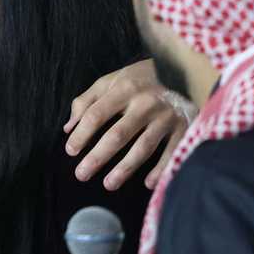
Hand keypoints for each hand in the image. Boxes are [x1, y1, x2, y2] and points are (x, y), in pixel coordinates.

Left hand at [63, 59, 194, 189]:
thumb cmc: (139, 79)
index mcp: (124, 89)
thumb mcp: (111, 81)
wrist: (184, 69)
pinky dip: (161, 168)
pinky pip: (172, 151)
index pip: (96, 115)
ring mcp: (166, 116)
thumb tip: (68, 128)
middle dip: (98, 157)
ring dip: (125, 168)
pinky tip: (149, 183)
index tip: (70, 151)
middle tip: (81, 174)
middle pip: (118, 135)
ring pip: (143, 147)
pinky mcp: (185, 126)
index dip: (81, 134)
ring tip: (108, 184)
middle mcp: (146, 102)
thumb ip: (87, 101)